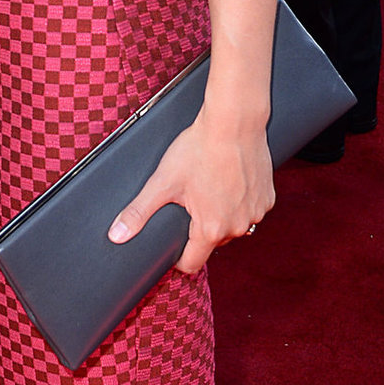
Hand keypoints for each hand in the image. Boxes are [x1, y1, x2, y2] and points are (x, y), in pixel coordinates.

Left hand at [106, 110, 272, 272]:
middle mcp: (238, 228)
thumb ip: (139, 211)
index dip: (177, 255)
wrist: (234, 121)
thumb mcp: (163, 181)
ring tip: (208, 186)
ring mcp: (256, 213)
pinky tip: (229, 179)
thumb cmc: (198, 149)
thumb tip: (115, 236)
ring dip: (221, 214)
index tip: (171, 240)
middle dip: (199, 227)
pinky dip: (239, 201)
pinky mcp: (268, 198)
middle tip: (188, 200)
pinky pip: (249, 209)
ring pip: (232, 225)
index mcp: (212, 230)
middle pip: (212, 242)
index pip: (192, 263)